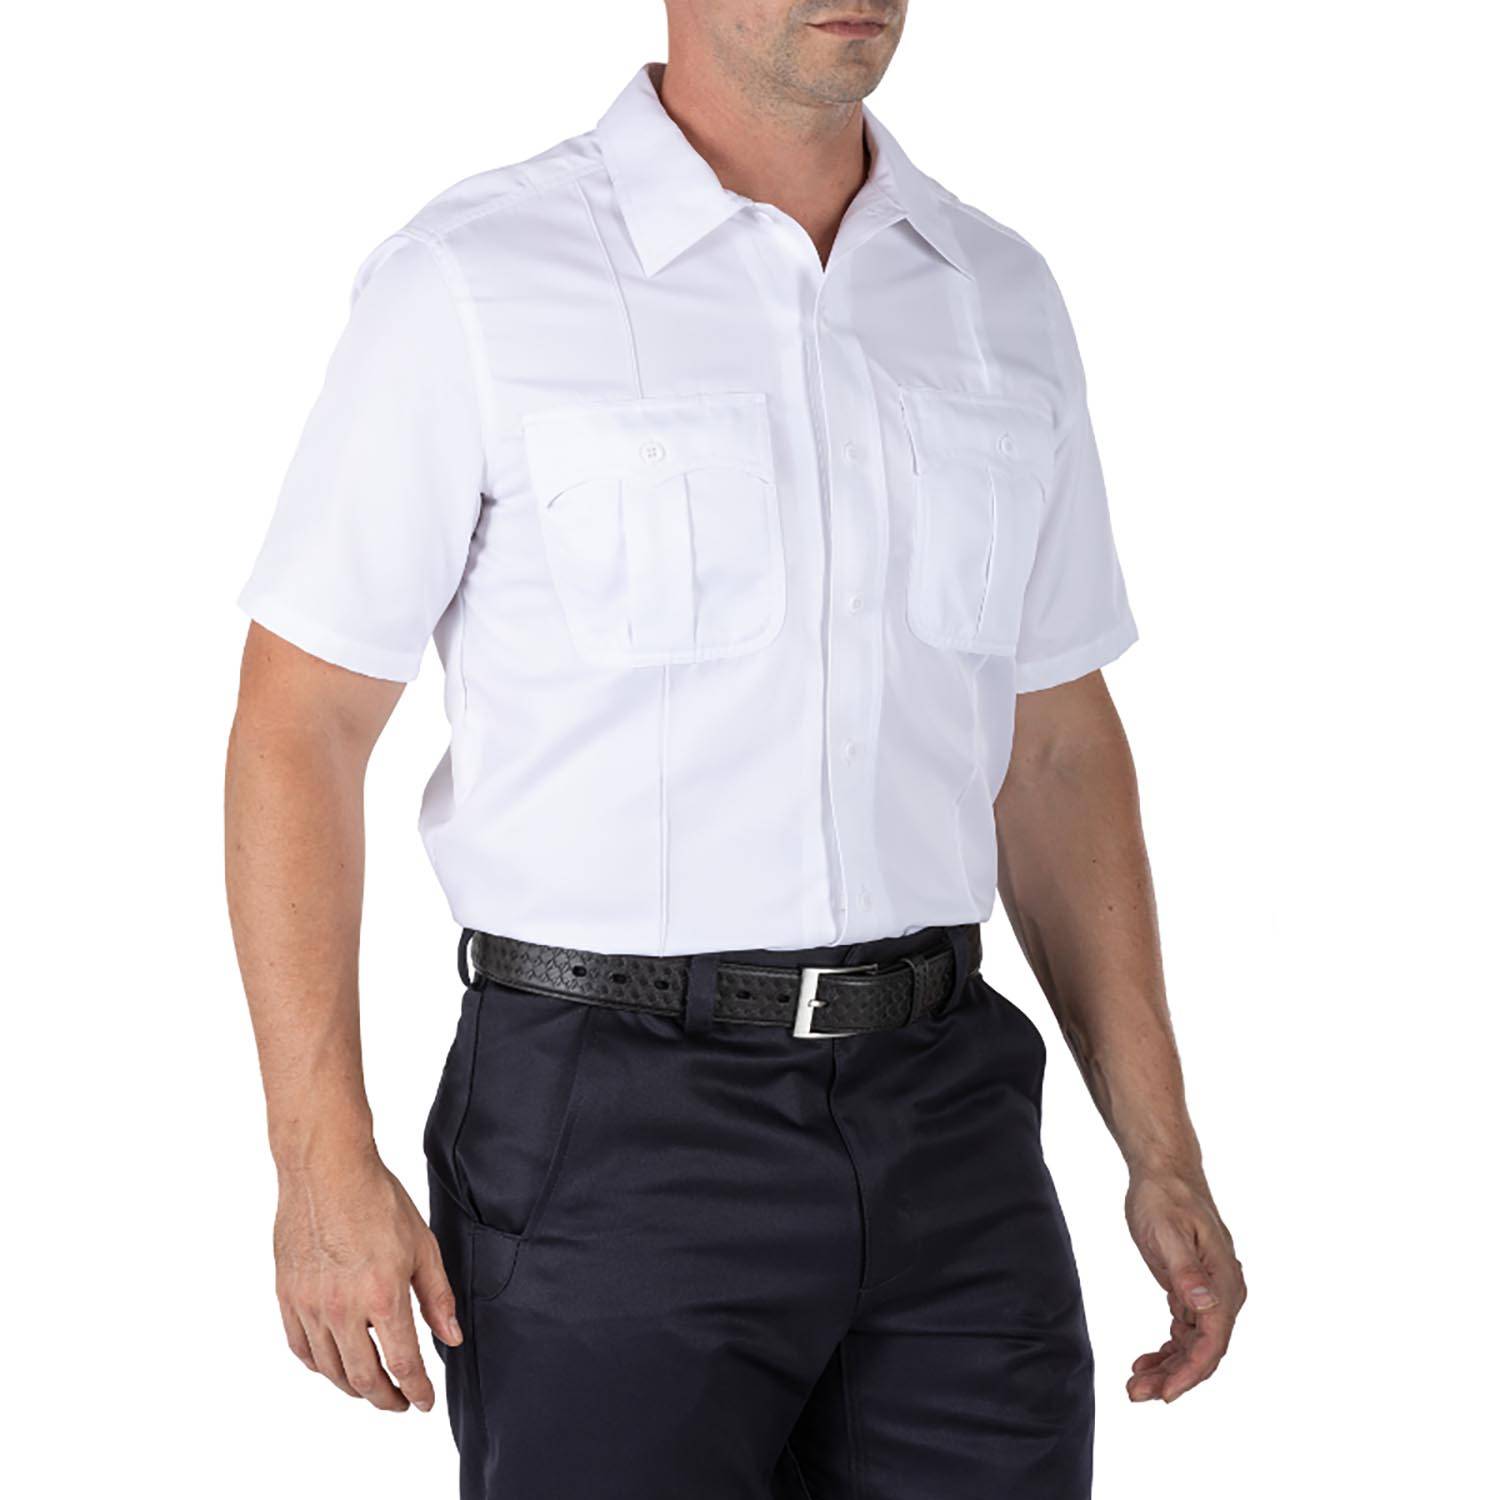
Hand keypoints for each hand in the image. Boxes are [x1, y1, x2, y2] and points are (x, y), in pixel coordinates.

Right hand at [274, 1148, 462, 1411]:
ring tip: (372, 1386)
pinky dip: (320, 1366)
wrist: (327, 1170)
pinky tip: (334, 1364)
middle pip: (364, 1378)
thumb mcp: (422, 1245)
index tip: (424, 1402)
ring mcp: (310, 1305)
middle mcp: (342, 1308)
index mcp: (382, 1295)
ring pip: (331, 1370)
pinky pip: (301, 1348)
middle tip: (400, 1402)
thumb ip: (437, 1297)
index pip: (403, 1363)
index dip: (417, 1390)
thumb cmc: (377, 1199)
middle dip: (386, 1398)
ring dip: (353, 1387)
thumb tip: (451, 1338)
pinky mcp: (287, 1297)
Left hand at [1124, 1171, 1244, 1402]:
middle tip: (1136, 1393)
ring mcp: (1210, 1293)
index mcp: (1224, 1282)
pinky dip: (1168, 1349)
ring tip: (1135, 1384)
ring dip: (1168, 1367)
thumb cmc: (1165, 1197)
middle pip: (1204, 1349)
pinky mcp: (1192, 1289)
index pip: (1213, 1340)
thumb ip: (1185, 1271)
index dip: (1191, 1372)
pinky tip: (1145, 1361)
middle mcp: (1224, 1293)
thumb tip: (1206, 1305)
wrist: (1164, 1172)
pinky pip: (1185, 1331)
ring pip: (1194, 1344)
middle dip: (1174, 1377)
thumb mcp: (1167, 1233)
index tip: (1165, 1394)